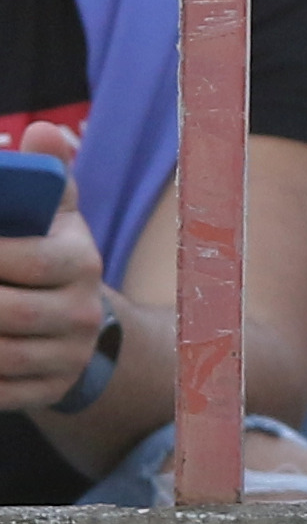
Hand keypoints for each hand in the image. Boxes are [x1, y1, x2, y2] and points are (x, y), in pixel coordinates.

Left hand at [0, 135, 105, 414]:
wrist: (80, 330)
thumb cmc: (50, 257)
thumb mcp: (56, 215)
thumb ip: (47, 172)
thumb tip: (40, 131)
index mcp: (82, 261)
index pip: (33, 261)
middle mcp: (82, 312)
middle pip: (12, 314)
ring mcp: (65, 357)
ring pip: (0, 357)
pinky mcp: (46, 392)